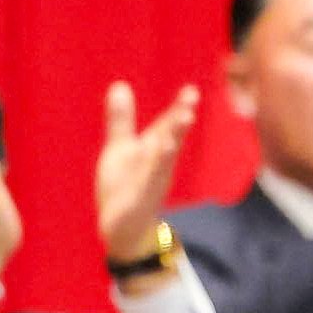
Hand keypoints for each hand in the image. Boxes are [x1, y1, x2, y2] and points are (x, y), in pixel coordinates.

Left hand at [95, 81, 197, 267]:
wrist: (123, 227)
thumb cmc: (125, 185)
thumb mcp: (120, 147)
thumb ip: (122, 119)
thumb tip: (120, 84)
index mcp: (154, 149)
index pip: (168, 124)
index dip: (179, 107)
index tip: (192, 90)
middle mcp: (158, 163)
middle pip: (171, 136)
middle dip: (181, 117)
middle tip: (192, 98)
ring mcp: (153, 180)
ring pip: (165, 156)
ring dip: (174, 137)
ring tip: (184, 118)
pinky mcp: (142, 197)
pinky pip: (150, 180)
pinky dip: (156, 166)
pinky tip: (162, 150)